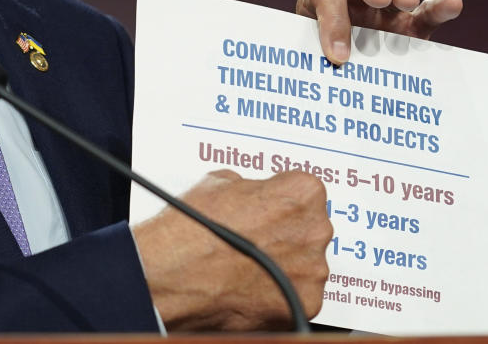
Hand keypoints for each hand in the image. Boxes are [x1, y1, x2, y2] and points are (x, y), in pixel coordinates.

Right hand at [132, 170, 331, 331]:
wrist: (172, 275)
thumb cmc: (192, 230)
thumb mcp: (217, 183)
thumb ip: (249, 187)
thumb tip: (249, 194)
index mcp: (300, 193)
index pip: (305, 190)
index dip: (280, 199)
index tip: (267, 207)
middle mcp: (315, 230)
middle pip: (309, 227)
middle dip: (286, 232)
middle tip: (255, 237)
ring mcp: (313, 271)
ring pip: (306, 263)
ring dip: (286, 263)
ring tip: (248, 265)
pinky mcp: (305, 305)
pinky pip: (298, 294)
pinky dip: (280, 292)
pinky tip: (251, 286)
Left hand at [296, 0, 462, 64]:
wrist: (332, 83)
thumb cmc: (315, 69)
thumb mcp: (308, 61)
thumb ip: (315, 60)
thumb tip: (330, 72)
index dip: (332, 19)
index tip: (337, 56)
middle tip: (377, 1)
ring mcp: (386, 8)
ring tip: (407, 4)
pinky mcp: (413, 26)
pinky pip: (429, 10)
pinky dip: (441, 6)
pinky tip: (454, 3)